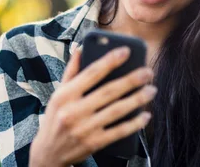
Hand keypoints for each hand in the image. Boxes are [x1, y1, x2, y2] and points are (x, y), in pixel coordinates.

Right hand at [29, 47, 156, 166]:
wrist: (48, 153)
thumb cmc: (56, 118)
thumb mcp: (58, 94)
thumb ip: (71, 71)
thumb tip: (81, 47)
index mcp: (65, 95)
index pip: (91, 73)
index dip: (109, 61)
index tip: (126, 51)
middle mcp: (74, 111)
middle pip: (108, 91)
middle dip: (131, 80)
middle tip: (147, 72)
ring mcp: (84, 129)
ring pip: (116, 111)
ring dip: (137, 100)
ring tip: (151, 90)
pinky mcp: (94, 144)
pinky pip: (118, 132)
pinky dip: (134, 124)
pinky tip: (145, 115)